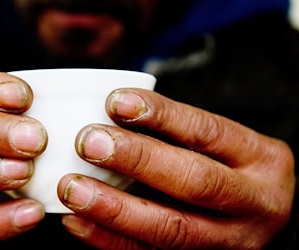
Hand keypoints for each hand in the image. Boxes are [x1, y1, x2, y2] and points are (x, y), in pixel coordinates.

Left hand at [58, 88, 294, 248]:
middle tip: (88, 142)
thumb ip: (182, 133)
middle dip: (137, 160)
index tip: (114, 101)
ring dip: (114, 208)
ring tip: (72, 188)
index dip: (160, 115)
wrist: (268, 222)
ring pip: (170, 228)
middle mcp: (252, 202)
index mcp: (260, 158)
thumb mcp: (227, 146)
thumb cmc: (234, 171)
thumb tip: (112, 113)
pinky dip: (108, 239)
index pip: (207, 131)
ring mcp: (228, 241)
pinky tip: (77, 222)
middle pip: (192, 181)